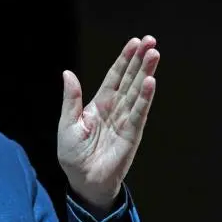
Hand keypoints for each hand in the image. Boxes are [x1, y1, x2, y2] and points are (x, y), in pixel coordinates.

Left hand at [57, 35, 159, 210]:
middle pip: (130, 79)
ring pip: (137, 92)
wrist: (83, 181)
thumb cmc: (73, 155)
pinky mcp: (132, 134)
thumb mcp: (67, 124)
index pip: (114, 77)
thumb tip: (68, 74)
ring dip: (146, 72)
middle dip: (140, 60)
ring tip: (154, 54)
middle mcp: (115, 109)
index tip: (134, 42)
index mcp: (99, 104)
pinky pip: (139, 113)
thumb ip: (71, 99)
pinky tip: (151, 81)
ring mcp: (125, 120)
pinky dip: (145, 98)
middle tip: (151, 41)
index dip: (124, 60)